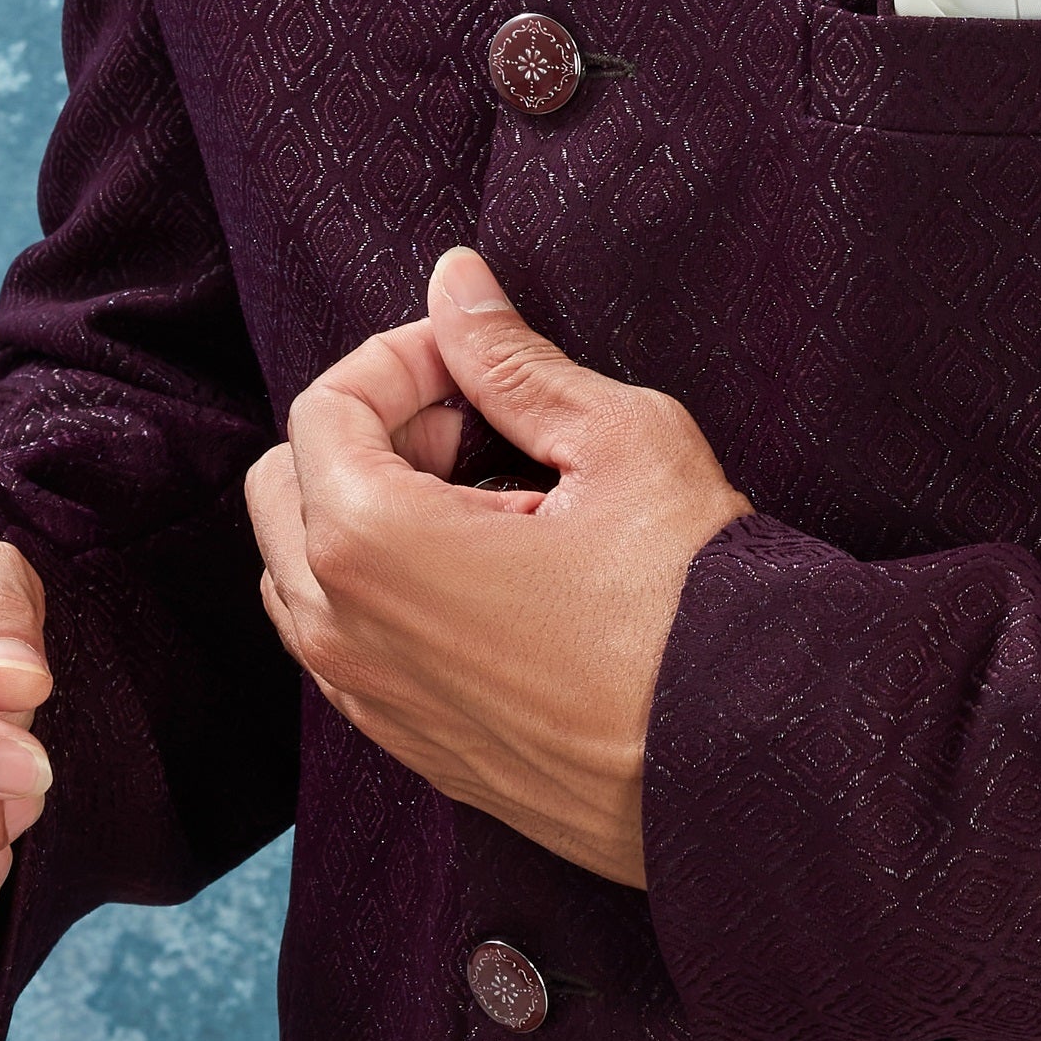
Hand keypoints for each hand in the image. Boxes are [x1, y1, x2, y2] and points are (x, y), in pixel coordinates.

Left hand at [247, 249, 749, 886]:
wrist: (755, 758)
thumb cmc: (699, 603)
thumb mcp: (620, 443)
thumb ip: (513, 360)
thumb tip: (455, 283)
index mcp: (373, 543)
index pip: (325, 407)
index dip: (401, 360)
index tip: (477, 363)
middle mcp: (342, 630)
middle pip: (285, 484)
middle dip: (370, 433)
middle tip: (479, 429)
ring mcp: (369, 701)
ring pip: (299, 571)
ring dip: (366, 515)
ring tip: (489, 506)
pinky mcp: (409, 747)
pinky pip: (342, 646)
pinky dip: (383, 592)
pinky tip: (491, 581)